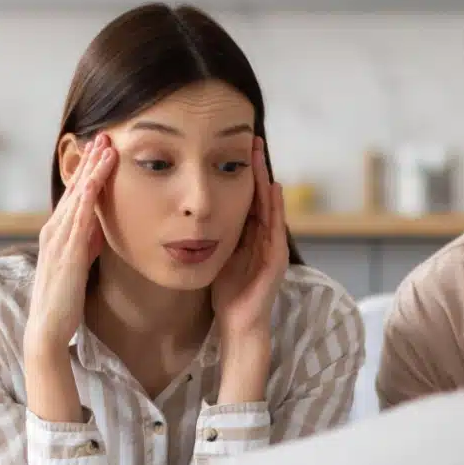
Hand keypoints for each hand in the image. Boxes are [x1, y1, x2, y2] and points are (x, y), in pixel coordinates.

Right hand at [25, 133, 114, 351]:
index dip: (87, 171)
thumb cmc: (64, 299)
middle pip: (74, 188)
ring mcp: (59, 240)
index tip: (101, 148)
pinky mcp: (67, 253)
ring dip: (91, 171)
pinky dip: (85, 198)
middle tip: (103, 135)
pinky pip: (78, 220)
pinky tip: (94, 181)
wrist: (48, 327)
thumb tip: (100, 227)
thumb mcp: (80, 263)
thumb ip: (88, 243)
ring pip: (77, 198)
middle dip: (89, 161)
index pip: (74, 195)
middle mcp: (54, 230)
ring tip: (105, 147)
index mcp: (58, 232)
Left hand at [211, 137, 286, 339]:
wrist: (239, 324)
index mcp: (248, 236)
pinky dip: (275, 207)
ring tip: (259, 155)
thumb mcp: (215, 256)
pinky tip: (272, 188)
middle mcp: (263, 237)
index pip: (246, 198)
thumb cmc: (226, 294)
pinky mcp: (276, 259)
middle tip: (251, 139)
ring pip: (269, 205)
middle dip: (255, 169)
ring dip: (265, 179)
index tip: (233, 148)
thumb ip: (209, 236)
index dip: (240, 174)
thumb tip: (187, 215)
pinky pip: (276, 228)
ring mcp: (272, 247)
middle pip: (259, 195)